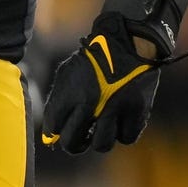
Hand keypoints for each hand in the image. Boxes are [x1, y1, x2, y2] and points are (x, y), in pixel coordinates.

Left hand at [41, 13, 159, 153]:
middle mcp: (90, 104)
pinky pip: (126, 137)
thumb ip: (57, 101)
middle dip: (74, 144)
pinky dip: (122, 133)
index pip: (53, 126)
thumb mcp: (67, 72)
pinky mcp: (136, 111)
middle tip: (79, 139)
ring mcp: (114, 109)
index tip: (59, 133)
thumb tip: (51, 133)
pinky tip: (119, 122)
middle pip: (73, 143)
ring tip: (99, 131)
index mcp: (69, 93)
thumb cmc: (93, 59)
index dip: (54, 133)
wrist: (125, 41)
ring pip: (101, 145)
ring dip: (99, 140)